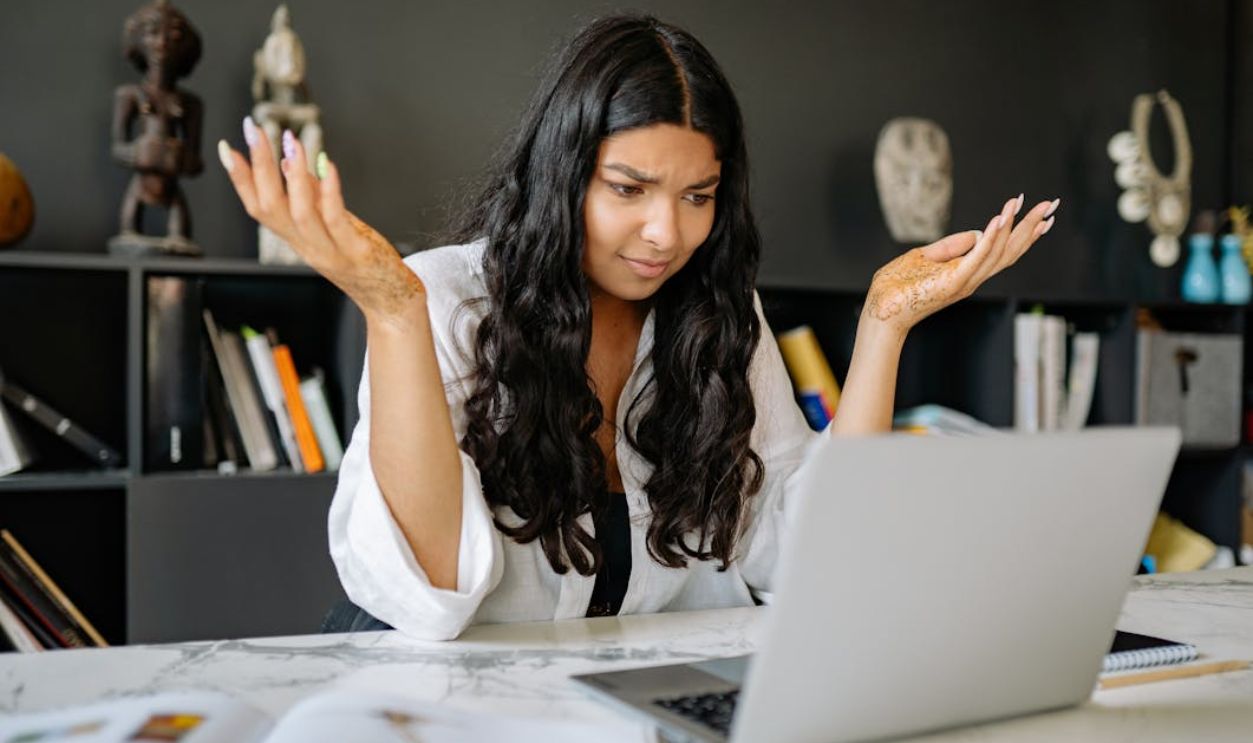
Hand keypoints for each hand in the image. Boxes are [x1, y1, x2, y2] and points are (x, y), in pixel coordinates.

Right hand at [217, 119, 425, 325]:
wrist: (389, 300)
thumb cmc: (361, 261)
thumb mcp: (330, 225)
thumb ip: (311, 195)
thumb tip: (287, 162)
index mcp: (296, 239)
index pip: (257, 208)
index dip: (240, 180)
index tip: (226, 149)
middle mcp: (306, 246)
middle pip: (270, 206)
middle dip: (258, 167)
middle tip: (253, 132)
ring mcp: (329, 251)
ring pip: (299, 213)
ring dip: (293, 176)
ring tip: (290, 142)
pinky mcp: (355, 252)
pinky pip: (337, 220)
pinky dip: (330, 192)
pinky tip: (328, 166)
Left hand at [863, 194, 1058, 334]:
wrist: (880, 312)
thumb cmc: (896, 288)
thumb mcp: (925, 257)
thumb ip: (951, 246)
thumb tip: (977, 231)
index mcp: (967, 272)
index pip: (1003, 251)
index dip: (1023, 232)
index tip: (1043, 215)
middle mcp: (971, 279)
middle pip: (1009, 251)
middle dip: (1031, 227)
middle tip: (1052, 204)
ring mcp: (964, 281)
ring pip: (997, 251)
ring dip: (1011, 225)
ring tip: (1021, 202)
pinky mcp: (952, 282)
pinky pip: (976, 257)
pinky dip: (990, 237)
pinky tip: (999, 219)